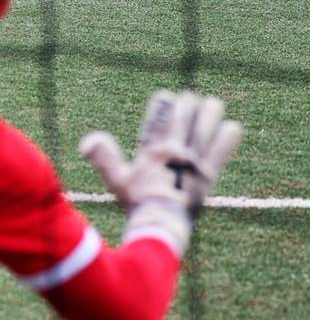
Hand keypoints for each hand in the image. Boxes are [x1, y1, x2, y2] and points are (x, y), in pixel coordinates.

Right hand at [80, 90, 241, 255]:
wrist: (161, 224)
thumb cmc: (137, 203)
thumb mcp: (116, 180)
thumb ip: (103, 157)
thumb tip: (88, 140)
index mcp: (153, 150)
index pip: (158, 119)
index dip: (162, 104)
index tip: (166, 95)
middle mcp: (174, 151)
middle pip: (183, 118)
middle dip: (186, 105)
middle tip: (189, 97)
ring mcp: (193, 162)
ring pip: (204, 129)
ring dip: (209, 114)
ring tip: (212, 104)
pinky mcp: (208, 175)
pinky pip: (221, 152)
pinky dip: (227, 139)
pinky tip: (232, 127)